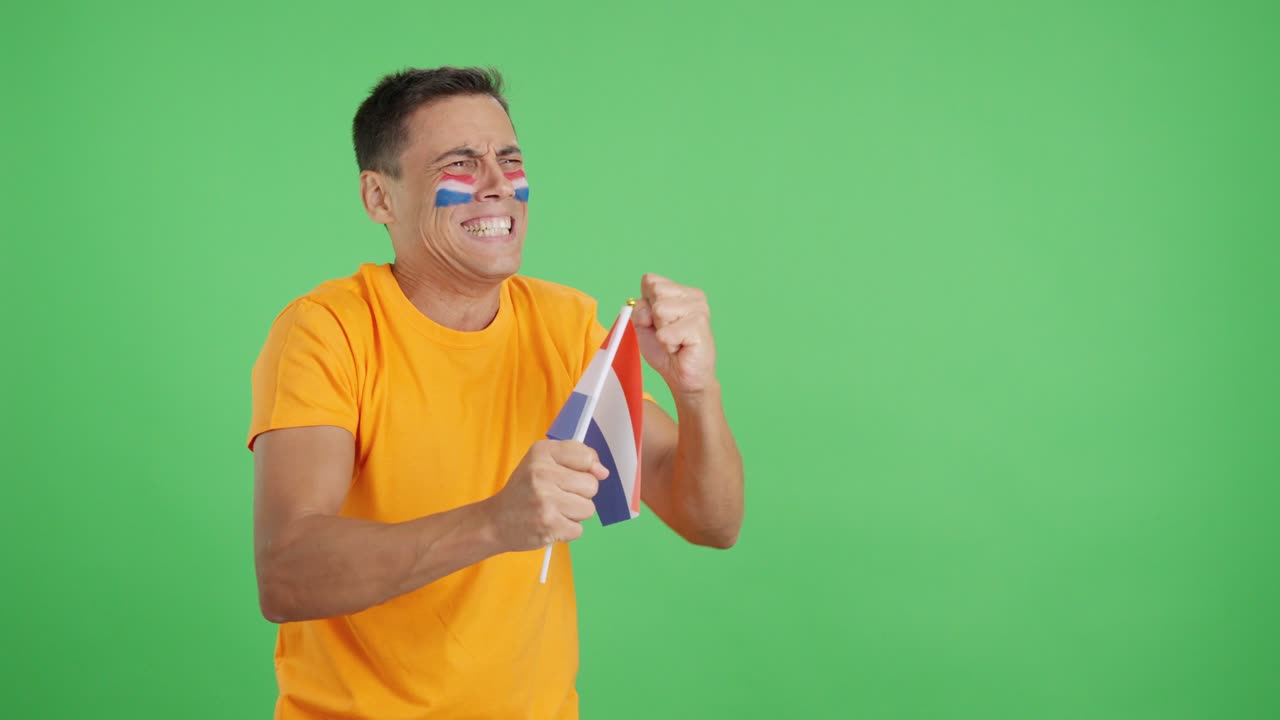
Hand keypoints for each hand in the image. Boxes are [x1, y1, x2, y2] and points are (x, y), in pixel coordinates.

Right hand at [484, 440, 607, 552]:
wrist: (495, 521)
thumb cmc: (524, 490)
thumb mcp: (543, 462)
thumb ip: (576, 458)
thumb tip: (603, 472)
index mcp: (541, 452)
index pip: (586, 457)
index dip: (587, 469)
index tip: (573, 476)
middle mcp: (542, 473)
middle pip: (591, 485)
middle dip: (580, 494)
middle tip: (558, 496)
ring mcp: (546, 500)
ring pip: (588, 509)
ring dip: (575, 514)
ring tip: (555, 510)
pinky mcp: (549, 525)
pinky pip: (579, 529)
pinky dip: (568, 530)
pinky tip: (551, 524)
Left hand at [632, 273, 716, 394]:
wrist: (683, 376)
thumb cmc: (665, 349)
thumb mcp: (643, 324)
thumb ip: (639, 308)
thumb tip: (646, 307)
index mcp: (680, 290)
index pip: (650, 280)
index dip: (646, 305)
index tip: (657, 322)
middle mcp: (693, 295)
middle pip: (655, 291)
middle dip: (653, 318)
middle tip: (668, 333)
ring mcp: (699, 309)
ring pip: (659, 310)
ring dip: (661, 332)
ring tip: (674, 340)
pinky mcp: (699, 326)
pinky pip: (665, 332)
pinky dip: (667, 344)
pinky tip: (680, 348)